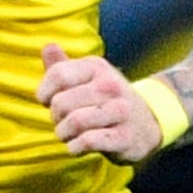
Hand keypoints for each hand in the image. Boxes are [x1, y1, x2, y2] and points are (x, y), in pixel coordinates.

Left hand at [38, 44, 164, 162]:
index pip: (58, 74)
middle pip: (61, 102)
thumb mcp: (87, 78)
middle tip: (62, 122)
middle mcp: (110, 86)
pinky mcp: (125, 137)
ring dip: (63, 134)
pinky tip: (77, 146)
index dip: (44, 92)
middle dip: (55, 117)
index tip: (47, 101)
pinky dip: (75, 147)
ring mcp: (120, 111)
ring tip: (68, 135)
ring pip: (74, 122)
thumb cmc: (106, 100)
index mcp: (97, 67)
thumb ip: (62, 66)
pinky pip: (89, 141)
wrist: (148, 123)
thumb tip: (48, 46)